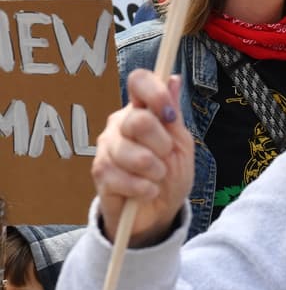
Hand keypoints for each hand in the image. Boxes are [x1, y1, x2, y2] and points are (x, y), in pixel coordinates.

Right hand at [92, 70, 193, 246]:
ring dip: (154, 170)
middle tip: (166, 157)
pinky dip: (143, 188)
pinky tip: (148, 191)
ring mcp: (106, 148)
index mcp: (141, 109)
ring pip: (133, 153)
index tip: (169, 114)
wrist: (158, 210)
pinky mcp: (99, 173)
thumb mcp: (181, 143)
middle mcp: (119, 124)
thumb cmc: (170, 173)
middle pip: (139, 120)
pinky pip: (123, 177)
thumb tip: (172, 78)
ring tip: (157, 177)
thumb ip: (173, 113)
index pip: (139, 81)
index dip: (155, 93)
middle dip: (162, 145)